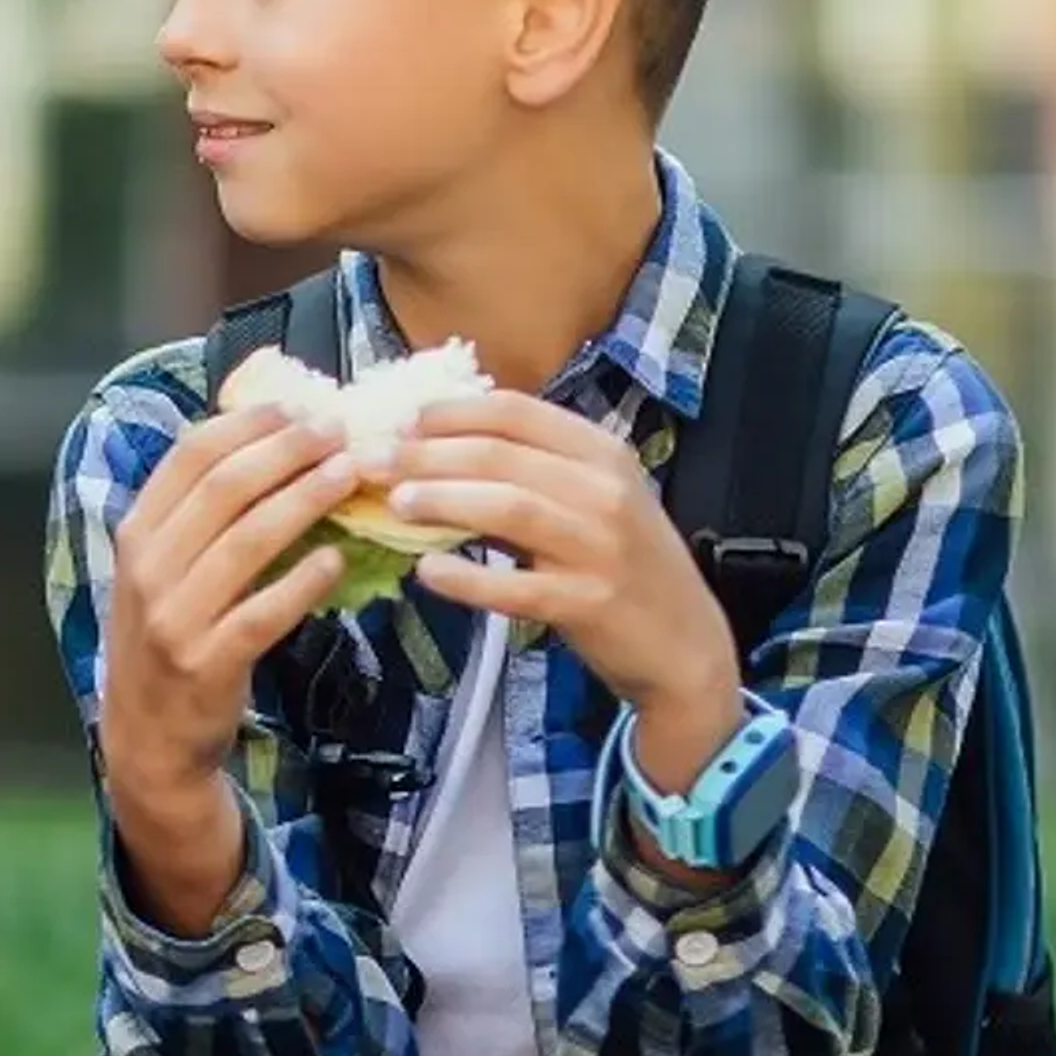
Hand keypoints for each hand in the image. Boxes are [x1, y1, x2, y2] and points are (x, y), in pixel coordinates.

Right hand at [97, 401, 363, 822]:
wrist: (148, 736)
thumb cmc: (168, 638)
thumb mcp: (161, 570)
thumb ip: (198, 517)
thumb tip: (269, 445)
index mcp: (137, 533)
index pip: (190, 455)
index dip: (250, 423)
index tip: (301, 407)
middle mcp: (148, 568)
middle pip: (223, 487)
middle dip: (287, 450)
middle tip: (340, 433)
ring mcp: (174, 617)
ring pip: (246, 541)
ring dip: (304, 500)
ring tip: (351, 476)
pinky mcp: (207, 662)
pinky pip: (263, 613)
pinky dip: (302, 582)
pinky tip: (336, 558)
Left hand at [388, 392, 742, 747]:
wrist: (684, 644)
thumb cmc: (623, 564)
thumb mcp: (593, 500)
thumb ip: (534, 469)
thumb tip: (440, 445)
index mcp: (602, 453)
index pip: (515, 412)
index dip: (448, 412)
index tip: (399, 422)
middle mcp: (604, 490)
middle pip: (499, 454)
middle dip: (425, 454)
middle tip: (371, 462)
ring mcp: (599, 546)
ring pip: (506, 506)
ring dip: (441, 499)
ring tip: (393, 503)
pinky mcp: (587, 601)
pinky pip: (514, 586)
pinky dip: (465, 579)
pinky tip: (426, 573)